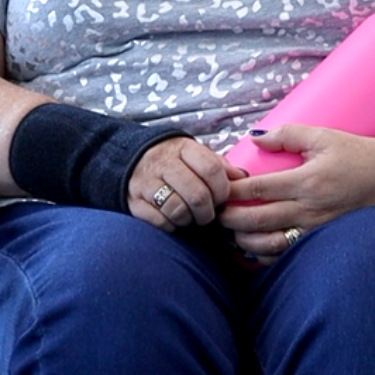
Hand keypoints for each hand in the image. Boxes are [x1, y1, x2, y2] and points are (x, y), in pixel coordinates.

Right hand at [127, 136, 243, 231]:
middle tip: (208, 213)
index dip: (222, 189)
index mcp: (183, 148)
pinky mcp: (134, 202)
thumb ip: (219, 166)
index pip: (212, 169)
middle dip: (208, 211)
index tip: (222, 198)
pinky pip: (160, 222)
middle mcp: (163, 163)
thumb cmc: (172, 160)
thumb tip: (243, 178)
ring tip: (191, 216)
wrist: (131, 159)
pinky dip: (172, 226)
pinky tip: (174, 220)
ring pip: (178, 210)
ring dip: (190, 219)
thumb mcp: (195, 154)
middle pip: (197, 194)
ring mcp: (146, 182)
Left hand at [219, 125, 374, 262]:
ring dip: (244, 240)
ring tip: (231, 230)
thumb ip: (287, 135)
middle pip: (258, 221)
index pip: (259, 189)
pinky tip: (254, 247)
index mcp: (308, 181)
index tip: (219, 186)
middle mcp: (310, 209)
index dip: (233, 190)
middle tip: (214, 212)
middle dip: (230, 219)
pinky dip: (266, 255)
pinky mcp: (323, 241)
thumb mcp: (324, 136)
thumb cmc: (359, 155)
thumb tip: (254, 139)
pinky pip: (289, 255)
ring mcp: (317, 230)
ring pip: (270, 244)